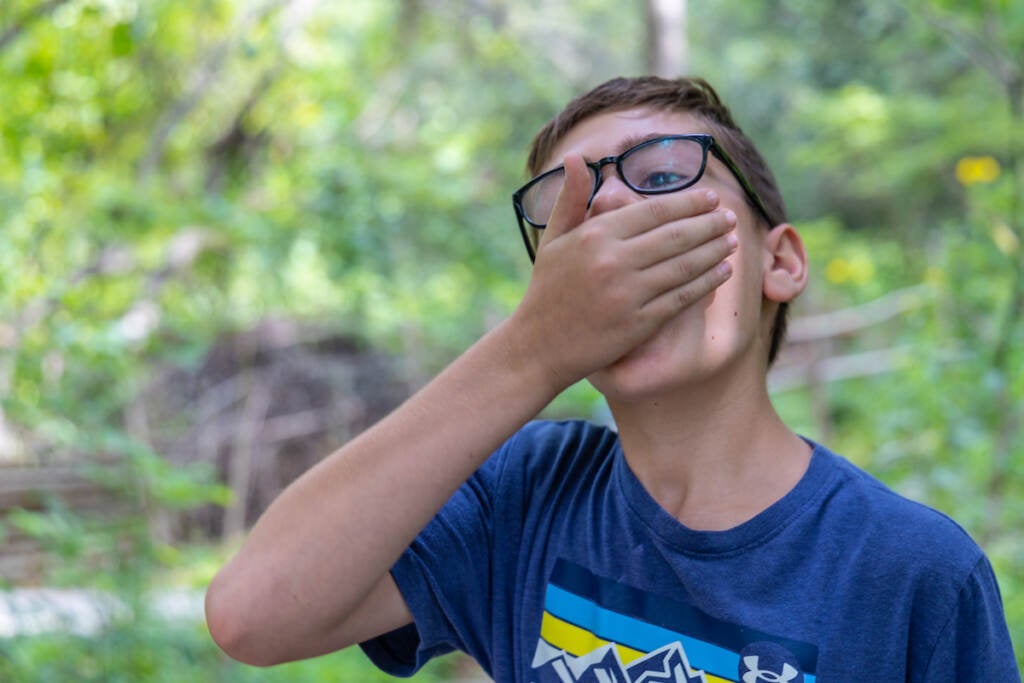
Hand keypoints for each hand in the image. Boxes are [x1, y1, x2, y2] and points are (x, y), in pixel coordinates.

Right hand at [511, 153, 737, 390]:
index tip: (710, 198)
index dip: (688, 203)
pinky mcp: (638, 323)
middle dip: (709, 224)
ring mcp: (627, 293)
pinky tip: (722, 271)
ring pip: (684, 265)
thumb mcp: (552, 239)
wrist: (538, 346)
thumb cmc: (547, 289)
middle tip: (730, 217)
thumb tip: (575, 157)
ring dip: (714, 250)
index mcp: (594, 235)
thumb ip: (570, 198)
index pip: (653, 211)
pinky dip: (706, 282)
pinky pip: (681, 297)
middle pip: (676, 236)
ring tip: (732, 240)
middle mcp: (613, 261)